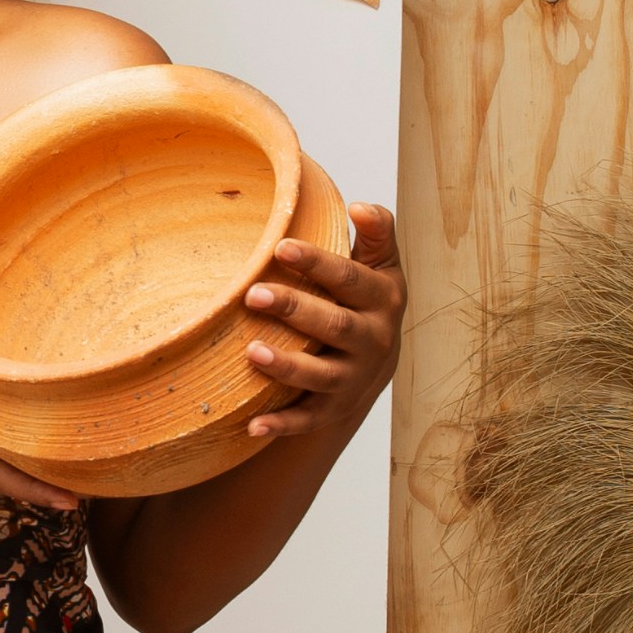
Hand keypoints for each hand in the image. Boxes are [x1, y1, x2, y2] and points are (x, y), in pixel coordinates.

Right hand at [0, 304, 79, 514]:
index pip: (1, 467)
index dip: (40, 486)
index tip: (76, 502)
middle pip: (16, 458)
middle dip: (54, 458)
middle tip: (100, 448)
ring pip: (4, 460)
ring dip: (31, 450)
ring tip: (74, 433)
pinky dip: (7, 449)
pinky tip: (24, 429)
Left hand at [241, 205, 404, 442]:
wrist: (378, 360)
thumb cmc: (367, 298)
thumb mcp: (381, 264)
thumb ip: (376, 232)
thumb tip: (361, 207)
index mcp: (381, 299)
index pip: (349, 278)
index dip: (317, 263)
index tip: (280, 246)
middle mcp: (373, 341)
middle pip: (334, 326)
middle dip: (295, 309)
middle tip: (252, 294)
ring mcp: (354, 378)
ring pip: (322, 375)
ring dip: (288, 366)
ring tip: (251, 351)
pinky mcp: (335, 408)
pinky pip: (309, 419)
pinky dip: (282, 425)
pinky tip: (252, 425)